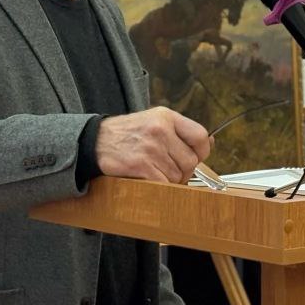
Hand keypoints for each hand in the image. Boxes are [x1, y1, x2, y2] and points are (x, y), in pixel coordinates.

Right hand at [95, 107, 209, 183]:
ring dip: (169, 180)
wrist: (95, 141)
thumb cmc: (126, 133)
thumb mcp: (154, 121)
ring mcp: (150, 148)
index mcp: (166, 117)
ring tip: (154, 172)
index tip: (195, 159)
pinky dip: (158, 187)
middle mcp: (160, 130)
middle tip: (169, 171)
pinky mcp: (140, 165)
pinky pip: (162, 184)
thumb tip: (210, 143)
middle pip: (190, 161)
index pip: (200, 136)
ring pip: (177, 176)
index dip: (202, 153)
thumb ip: (180, 132)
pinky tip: (147, 179)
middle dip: (183, 172)